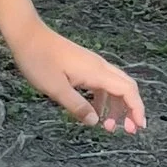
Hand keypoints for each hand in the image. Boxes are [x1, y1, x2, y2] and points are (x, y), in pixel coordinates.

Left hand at [2, 21, 145, 133]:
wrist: (28, 36)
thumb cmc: (39, 60)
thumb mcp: (55, 88)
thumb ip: (76, 106)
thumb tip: (94, 121)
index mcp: (96, 72)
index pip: (127, 91)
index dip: (136, 109)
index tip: (138, 127)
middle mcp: (99, 67)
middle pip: (127, 87)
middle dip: (131, 109)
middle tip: (128, 130)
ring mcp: (92, 65)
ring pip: (115, 86)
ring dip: (117, 106)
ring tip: (109, 127)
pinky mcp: (84, 65)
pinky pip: (102, 84)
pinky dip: (104, 100)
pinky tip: (95, 112)